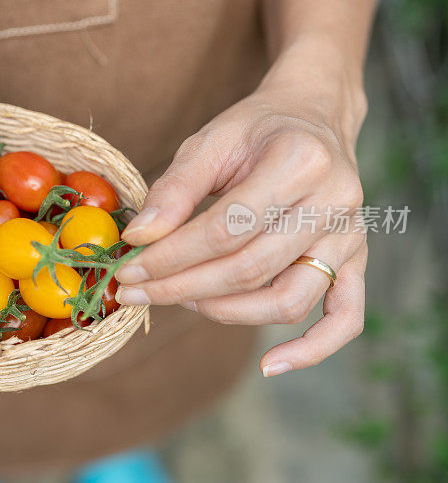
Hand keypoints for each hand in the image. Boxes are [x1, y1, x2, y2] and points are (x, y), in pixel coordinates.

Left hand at [115, 56, 368, 376]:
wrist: (313, 117)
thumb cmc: (255, 130)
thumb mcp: (210, 141)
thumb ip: (174, 189)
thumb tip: (138, 238)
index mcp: (299, 161)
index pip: (224, 229)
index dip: (169, 257)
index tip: (127, 270)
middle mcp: (335, 202)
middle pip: (250, 269)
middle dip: (181, 287)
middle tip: (134, 293)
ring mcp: (351, 236)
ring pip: (288, 300)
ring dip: (225, 313)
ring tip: (179, 300)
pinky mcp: (357, 260)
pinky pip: (346, 317)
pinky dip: (313, 349)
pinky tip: (272, 365)